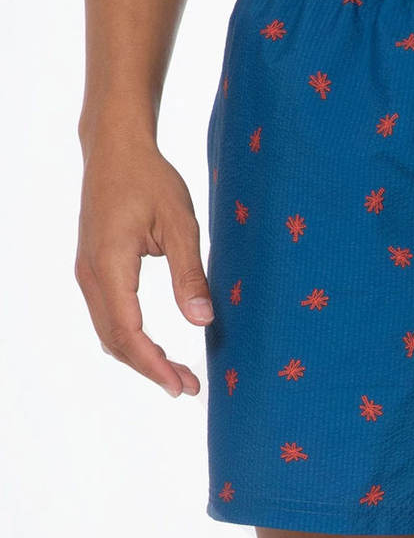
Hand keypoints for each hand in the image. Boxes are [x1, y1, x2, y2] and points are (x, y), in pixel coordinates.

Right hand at [76, 135, 209, 396]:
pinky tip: (156, 348)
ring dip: (140, 357)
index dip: (154, 364)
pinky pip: (108, 315)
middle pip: (115, 339)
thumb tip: (202, 321)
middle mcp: (91, 274)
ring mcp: (88, 272)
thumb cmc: (151, 180)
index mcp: (110, 264)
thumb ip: (190, 274)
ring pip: (109, 330)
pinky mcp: (94, 268)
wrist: (116, 150)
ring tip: (178, 375)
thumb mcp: (182, 224)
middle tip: (188, 387)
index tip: (181, 385)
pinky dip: (131, 338)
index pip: (128, 330)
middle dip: (150, 368)